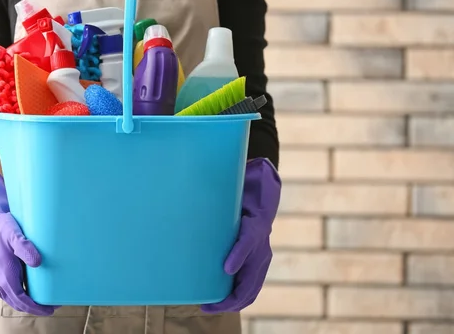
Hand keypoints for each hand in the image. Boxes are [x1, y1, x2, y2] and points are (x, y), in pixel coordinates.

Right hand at [0, 155, 56, 315]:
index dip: (37, 306)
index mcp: (5, 275)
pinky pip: (10, 291)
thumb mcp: (15, 234)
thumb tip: (37, 262)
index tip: (51, 308)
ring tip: (43, 301)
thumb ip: (25, 247)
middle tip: (52, 307)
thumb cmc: (2, 226)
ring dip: (26, 302)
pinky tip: (32, 290)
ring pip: (13, 298)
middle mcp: (0, 280)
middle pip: (18, 302)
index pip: (22, 299)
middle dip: (34, 307)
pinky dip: (21, 295)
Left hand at [202, 158, 280, 312]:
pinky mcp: (252, 261)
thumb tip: (236, 163)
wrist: (263, 191)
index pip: (250, 240)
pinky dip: (235, 298)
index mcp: (257, 223)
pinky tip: (217, 302)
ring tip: (209, 307)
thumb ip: (241, 173)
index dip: (239, 254)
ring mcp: (258, 256)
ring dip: (232, 301)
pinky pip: (248, 286)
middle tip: (209, 304)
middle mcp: (261, 244)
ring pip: (251, 288)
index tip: (226, 268)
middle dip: (232, 295)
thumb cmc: (249, 185)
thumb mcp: (246, 178)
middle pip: (252, 276)